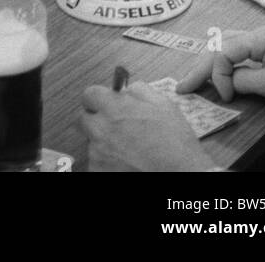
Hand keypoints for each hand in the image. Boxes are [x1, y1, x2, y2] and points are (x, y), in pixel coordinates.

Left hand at [81, 82, 212, 171]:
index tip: (104, 105)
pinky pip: (97, 164)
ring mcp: (98, 153)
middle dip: (96, 121)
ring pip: (92, 143)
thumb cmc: (175, 142)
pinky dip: (107, 164)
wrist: (181, 175)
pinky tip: (126, 164)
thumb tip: (127, 89)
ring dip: (104, 144)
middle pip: (83, 119)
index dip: (98, 99)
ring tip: (127, 151)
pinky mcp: (99, 172)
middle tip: (114, 129)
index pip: (89, 95)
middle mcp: (101, 129)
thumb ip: (140, 91)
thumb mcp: (163, 105)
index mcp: (114, 108)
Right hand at [177, 27, 264, 107]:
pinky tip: (220, 69)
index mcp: (259, 37)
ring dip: (211, 60)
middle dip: (200, 65)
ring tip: (196, 77)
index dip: (217, 76)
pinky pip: (239, 48)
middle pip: (220, 43)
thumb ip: (245, 81)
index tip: (225, 98)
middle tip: (182, 86)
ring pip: (227, 43)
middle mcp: (258, 32)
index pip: (223, 51)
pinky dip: (225, 59)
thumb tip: (225, 82)